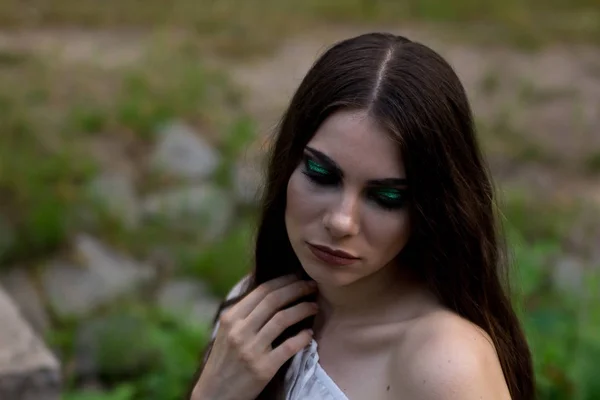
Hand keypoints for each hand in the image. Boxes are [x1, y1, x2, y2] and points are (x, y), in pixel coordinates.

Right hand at [191, 275, 318, 399]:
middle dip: (297, 289)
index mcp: (230, 318)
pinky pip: (289, 347)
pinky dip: (302, 337)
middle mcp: (239, 331)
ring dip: (303, 309)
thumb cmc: (225, 360)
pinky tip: (309, 333)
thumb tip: (271, 291)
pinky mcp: (263, 368)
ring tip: (314, 306)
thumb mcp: (226, 331)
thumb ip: (244, 313)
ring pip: (283, 319)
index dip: (284, 281)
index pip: (262, 291)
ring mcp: (251, 349)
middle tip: (312, 286)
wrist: (214, 394)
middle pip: (274, 301)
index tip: (299, 277)